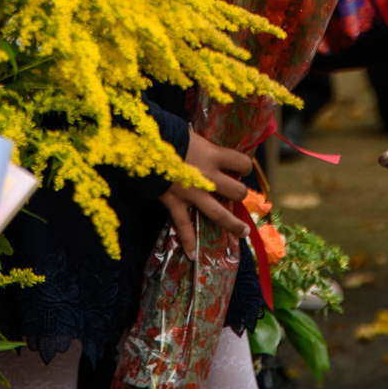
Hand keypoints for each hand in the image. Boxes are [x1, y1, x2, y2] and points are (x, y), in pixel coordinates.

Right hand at [157, 129, 252, 246]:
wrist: (144, 142)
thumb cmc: (168, 133)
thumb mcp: (192, 135)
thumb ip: (204, 146)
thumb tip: (211, 149)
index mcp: (213, 155)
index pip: (242, 163)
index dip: (244, 166)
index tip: (240, 168)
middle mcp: (208, 176)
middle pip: (237, 191)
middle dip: (239, 193)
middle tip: (236, 193)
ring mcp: (192, 193)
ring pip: (219, 213)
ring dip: (233, 224)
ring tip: (243, 232)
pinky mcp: (175, 203)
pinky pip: (183, 227)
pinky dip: (188, 242)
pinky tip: (193, 255)